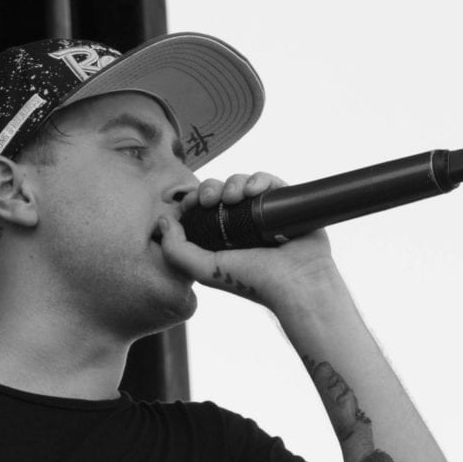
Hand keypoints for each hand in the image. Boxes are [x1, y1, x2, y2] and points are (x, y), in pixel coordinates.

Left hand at [156, 171, 338, 308]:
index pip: (203, 208)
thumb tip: (163, 220)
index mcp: (222, 237)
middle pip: (220, 191)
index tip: (192, 202)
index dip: (194, 198)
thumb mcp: (205, 270)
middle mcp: (242, 224)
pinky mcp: (286, 203)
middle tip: (212, 199)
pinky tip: (254, 189)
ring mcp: (264, 212)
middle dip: (212, 188)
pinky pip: (269, 180)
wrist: (298, 283)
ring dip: (233, 182)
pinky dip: (258, 178)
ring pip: (242, 182)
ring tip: (235, 196)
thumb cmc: (254, 282)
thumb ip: (177, 250)